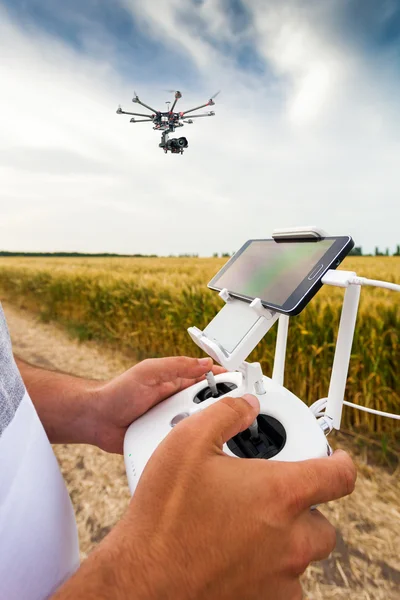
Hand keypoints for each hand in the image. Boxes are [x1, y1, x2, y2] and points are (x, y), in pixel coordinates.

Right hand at [55, 394, 355, 599]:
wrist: (143, 579)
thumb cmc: (164, 516)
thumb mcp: (187, 443)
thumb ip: (226, 414)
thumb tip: (247, 406)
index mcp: (280, 494)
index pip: (340, 475)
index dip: (339, 462)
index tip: (333, 460)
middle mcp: (291, 538)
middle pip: (322, 518)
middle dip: (302, 505)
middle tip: (269, 496)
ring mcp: (281, 575)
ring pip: (303, 552)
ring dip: (286, 536)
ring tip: (246, 525)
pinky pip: (284, 581)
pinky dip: (270, 566)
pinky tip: (237, 552)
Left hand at [92, 356, 223, 452]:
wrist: (96, 421)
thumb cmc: (117, 393)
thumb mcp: (148, 372)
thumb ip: (176, 366)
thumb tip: (204, 363)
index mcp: (177, 382)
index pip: (208, 379)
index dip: (226, 381)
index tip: (243, 384)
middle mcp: (178, 403)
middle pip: (208, 405)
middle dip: (220, 409)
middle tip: (233, 413)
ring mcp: (172, 423)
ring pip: (199, 427)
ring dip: (204, 428)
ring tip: (212, 431)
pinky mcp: (166, 441)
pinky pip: (184, 444)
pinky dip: (191, 445)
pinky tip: (197, 450)